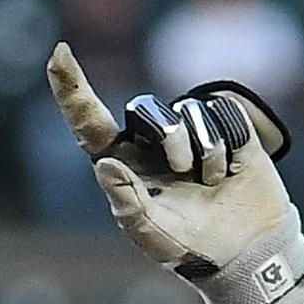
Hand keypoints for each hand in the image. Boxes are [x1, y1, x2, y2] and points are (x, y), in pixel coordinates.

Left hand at [47, 43, 301, 303]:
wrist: (245, 249)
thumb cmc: (191, 246)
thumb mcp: (153, 235)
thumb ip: (127, 205)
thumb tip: (105, 163)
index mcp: (121, 163)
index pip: (88, 122)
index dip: (71, 87)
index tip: (58, 53)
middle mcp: (149, 141)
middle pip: (146, 108)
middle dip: (171, 137)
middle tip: (184, 171)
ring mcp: (188, 130)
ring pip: (191, 110)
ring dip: (206, 151)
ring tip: (211, 183)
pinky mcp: (226, 124)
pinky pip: (225, 111)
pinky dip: (231, 147)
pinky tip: (233, 171)